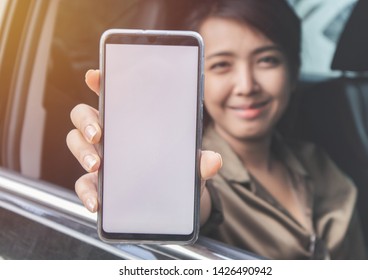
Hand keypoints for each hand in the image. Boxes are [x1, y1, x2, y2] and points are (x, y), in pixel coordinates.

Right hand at [66, 70, 221, 217]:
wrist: (170, 201)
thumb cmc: (174, 169)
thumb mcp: (189, 163)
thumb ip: (200, 160)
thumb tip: (214, 162)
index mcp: (130, 119)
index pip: (111, 94)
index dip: (100, 82)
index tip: (95, 76)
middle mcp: (110, 133)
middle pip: (83, 115)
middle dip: (86, 120)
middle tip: (98, 133)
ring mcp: (100, 157)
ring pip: (76, 143)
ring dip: (82, 153)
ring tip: (97, 165)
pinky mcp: (97, 184)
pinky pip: (83, 184)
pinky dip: (87, 192)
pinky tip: (97, 202)